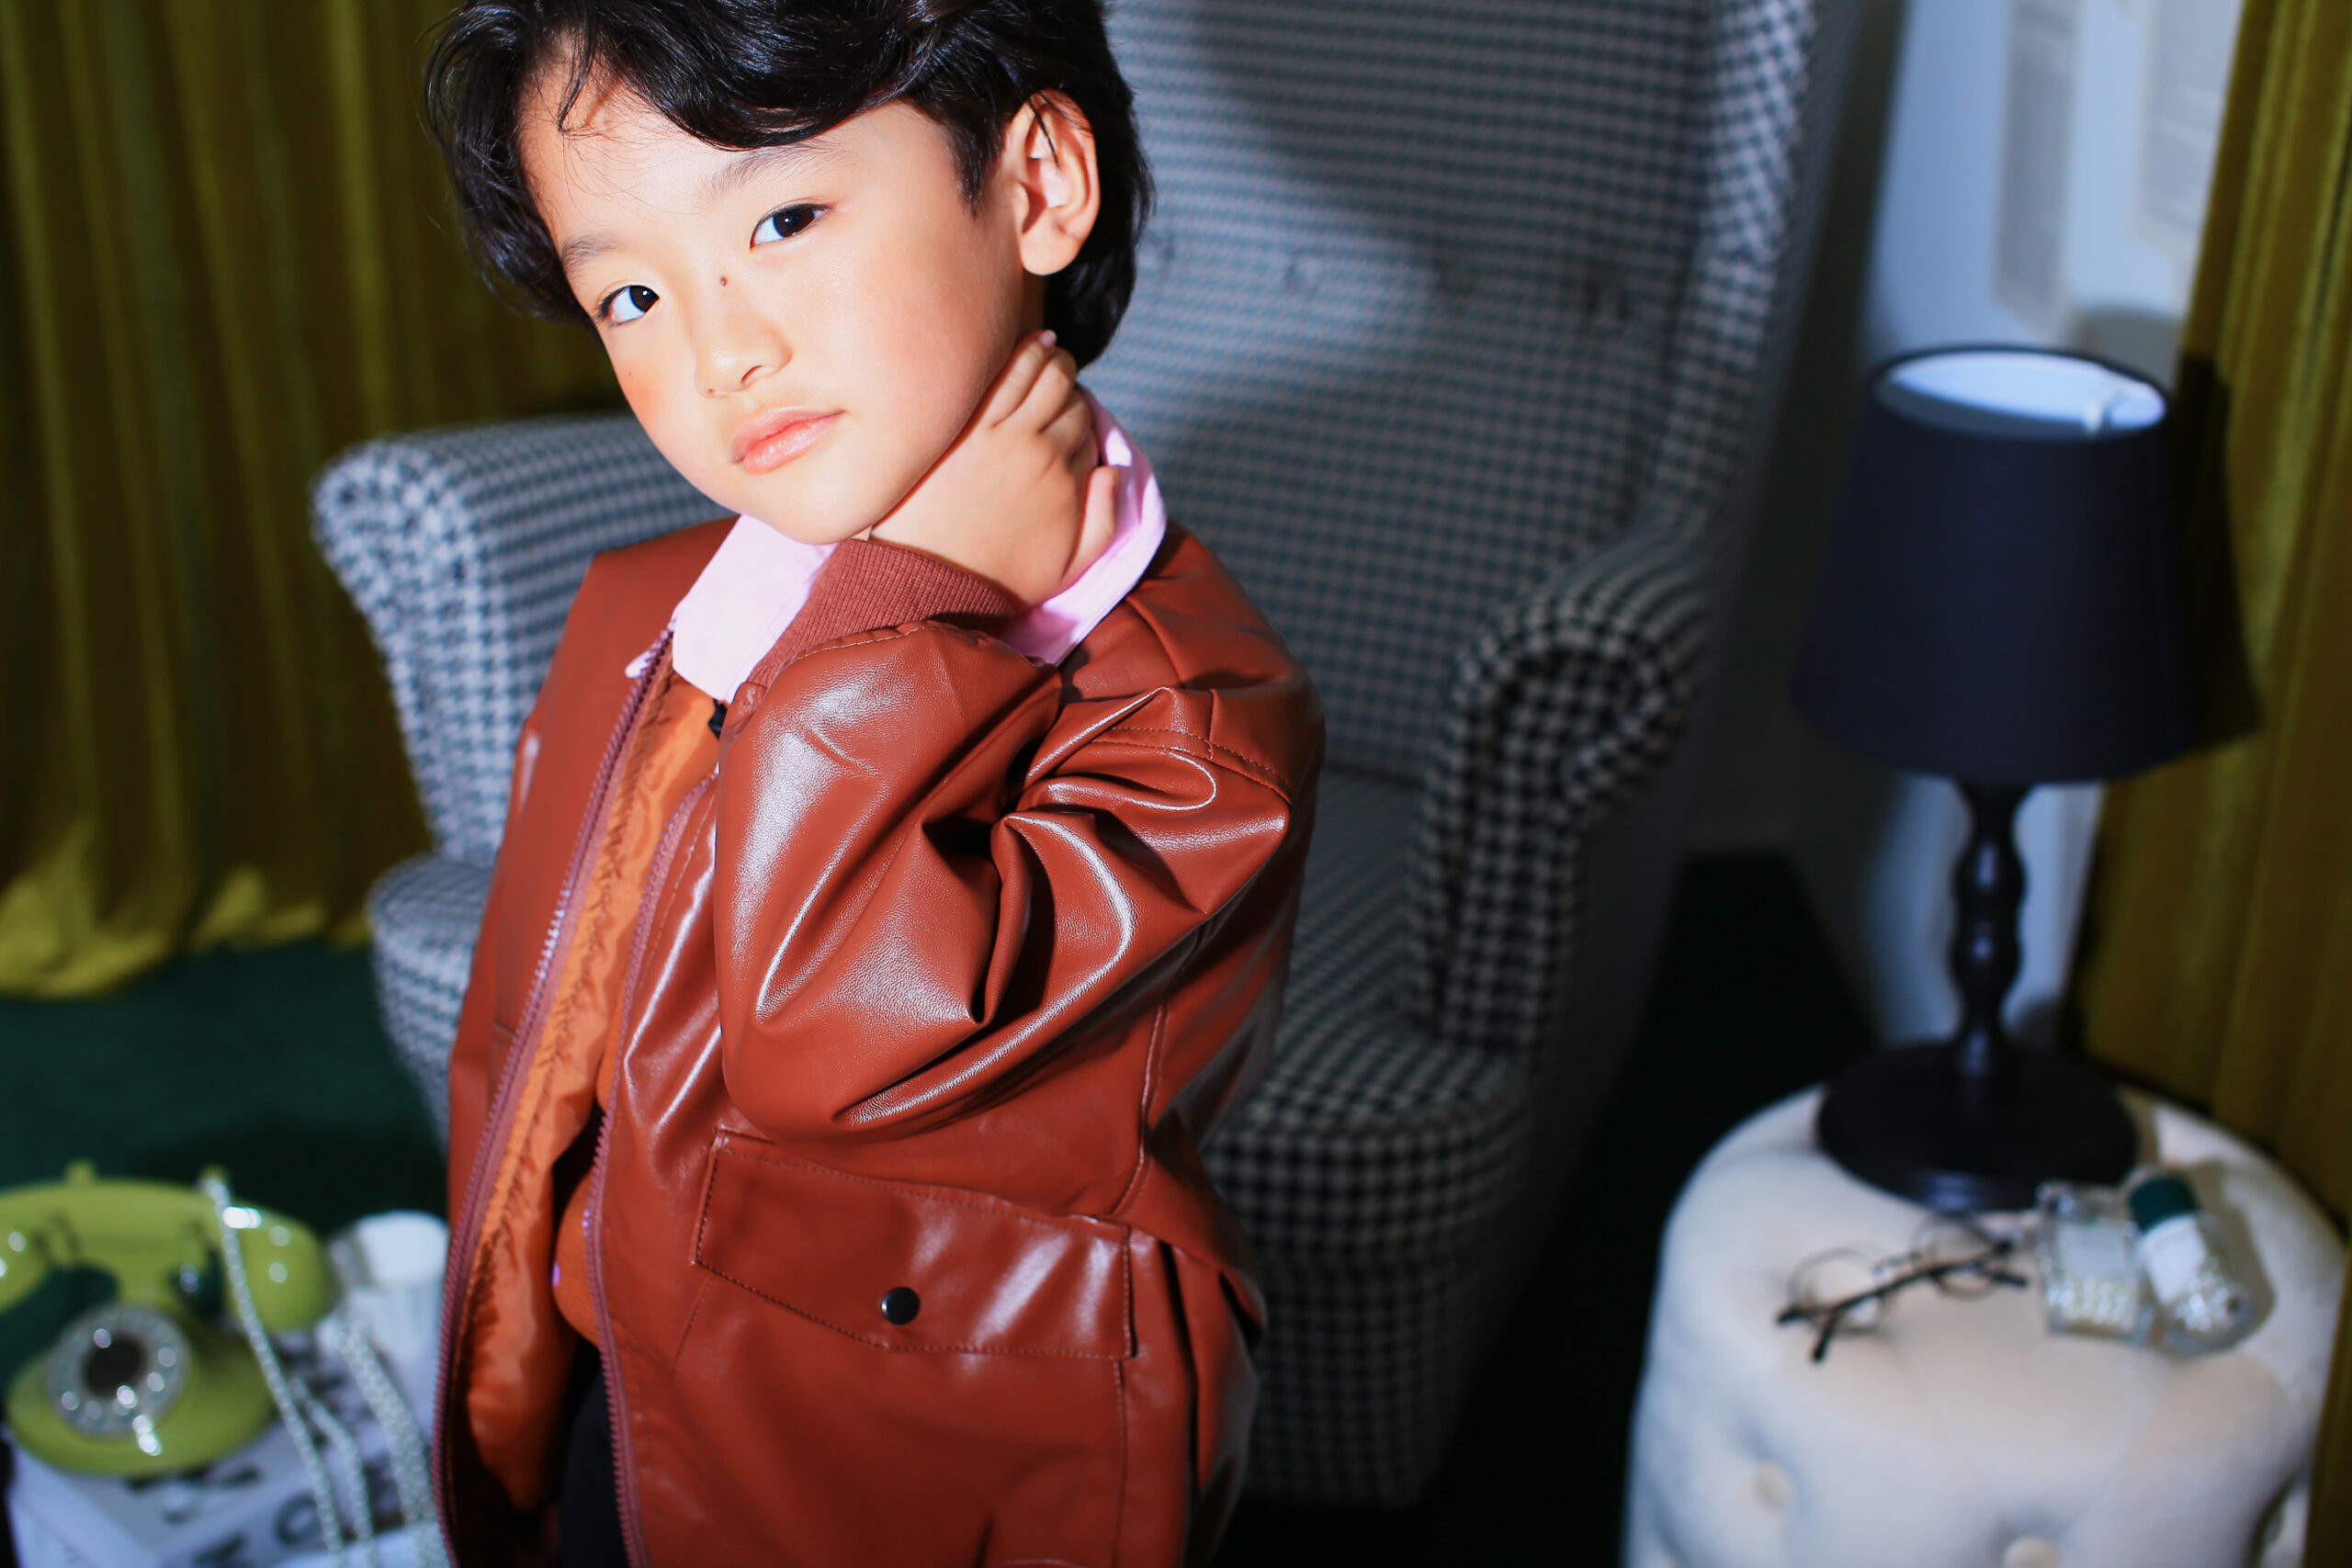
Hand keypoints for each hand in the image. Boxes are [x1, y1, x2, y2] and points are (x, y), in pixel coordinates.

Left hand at [868, 330, 1120, 607]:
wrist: (935, 584)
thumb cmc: (1002, 581)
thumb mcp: (1070, 568)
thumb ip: (1105, 521)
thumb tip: (1114, 470)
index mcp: (1066, 480)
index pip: (1089, 428)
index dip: (1083, 422)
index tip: (1070, 425)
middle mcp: (1037, 450)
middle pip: (1069, 395)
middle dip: (1071, 386)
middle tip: (1063, 382)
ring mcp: (997, 433)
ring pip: (1041, 373)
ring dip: (1052, 359)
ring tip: (1051, 353)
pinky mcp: (961, 424)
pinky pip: (1001, 373)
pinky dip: (1022, 353)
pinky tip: (1028, 347)